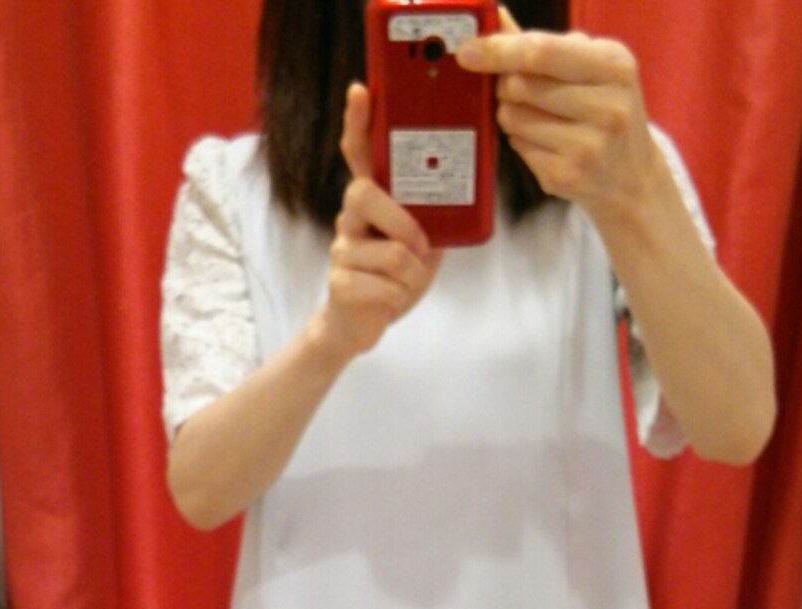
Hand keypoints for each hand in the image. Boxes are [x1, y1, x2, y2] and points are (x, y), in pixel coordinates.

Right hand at [315, 84, 443, 360]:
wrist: (358, 325)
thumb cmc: (392, 278)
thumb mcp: (420, 245)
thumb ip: (431, 218)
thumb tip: (462, 189)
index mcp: (371, 203)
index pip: (359, 154)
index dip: (359, 123)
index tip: (361, 91)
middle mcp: (349, 218)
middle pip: (365, 194)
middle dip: (404, 224)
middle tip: (420, 247)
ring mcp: (341, 249)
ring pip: (391, 252)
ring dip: (412, 276)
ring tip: (404, 283)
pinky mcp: (339, 283)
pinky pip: (385, 285)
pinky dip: (399, 297)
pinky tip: (389, 300)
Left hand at [457, 9, 659, 227]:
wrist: (633, 177)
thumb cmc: (606, 111)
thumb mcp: (590, 67)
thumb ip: (544, 44)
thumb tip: (495, 18)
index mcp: (614, 65)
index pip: (541, 51)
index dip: (498, 50)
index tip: (468, 51)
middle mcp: (607, 106)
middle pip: (520, 85)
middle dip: (506, 85)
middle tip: (520, 91)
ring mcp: (588, 146)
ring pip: (513, 117)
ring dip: (513, 115)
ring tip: (541, 119)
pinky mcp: (567, 176)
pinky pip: (517, 147)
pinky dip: (522, 142)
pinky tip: (547, 144)